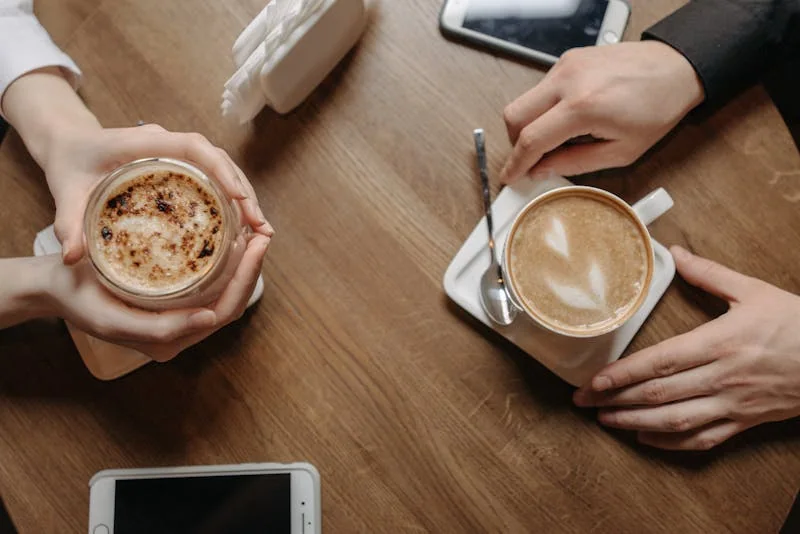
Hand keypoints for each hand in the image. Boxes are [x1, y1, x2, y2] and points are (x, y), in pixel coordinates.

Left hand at [44, 123, 271, 263]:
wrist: (69, 146)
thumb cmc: (69, 166)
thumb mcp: (65, 193)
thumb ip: (69, 224)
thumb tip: (72, 260)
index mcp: (145, 142)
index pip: (195, 147)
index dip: (221, 170)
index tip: (239, 198)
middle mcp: (168, 143)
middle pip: (218, 158)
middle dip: (243, 190)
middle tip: (260, 225)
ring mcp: (178, 153)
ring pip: (222, 167)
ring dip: (244, 195)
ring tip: (260, 229)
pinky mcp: (182, 166)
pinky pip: (214, 176)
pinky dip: (232, 198)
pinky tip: (242, 225)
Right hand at [45, 234, 270, 361]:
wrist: (53, 287)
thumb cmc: (77, 296)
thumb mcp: (111, 317)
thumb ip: (158, 328)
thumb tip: (209, 319)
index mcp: (169, 341)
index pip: (225, 311)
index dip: (246, 278)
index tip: (257, 244)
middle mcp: (180, 334)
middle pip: (232, 303)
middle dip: (252, 267)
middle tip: (262, 231)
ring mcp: (178, 319)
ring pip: (225, 294)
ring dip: (244, 265)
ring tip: (254, 232)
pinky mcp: (174, 303)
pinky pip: (210, 286)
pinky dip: (227, 264)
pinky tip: (233, 238)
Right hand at [500, 41, 704, 182]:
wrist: (676, 68)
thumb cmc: (657, 108)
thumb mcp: (621, 151)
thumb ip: (575, 163)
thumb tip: (542, 170)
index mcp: (583, 107)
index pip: (531, 139)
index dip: (516, 163)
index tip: (510, 176)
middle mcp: (569, 80)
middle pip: (514, 116)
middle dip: (516, 142)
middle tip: (532, 158)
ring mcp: (566, 66)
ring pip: (524, 100)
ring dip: (530, 124)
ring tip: (556, 137)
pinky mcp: (568, 59)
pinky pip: (541, 89)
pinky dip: (544, 108)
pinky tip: (567, 117)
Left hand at [573, 246, 799, 450]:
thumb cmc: (797, 325)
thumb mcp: (754, 291)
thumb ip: (710, 274)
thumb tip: (676, 252)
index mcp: (719, 343)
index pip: (660, 362)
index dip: (623, 374)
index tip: (594, 380)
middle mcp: (721, 378)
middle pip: (658, 394)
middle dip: (615, 399)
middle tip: (583, 401)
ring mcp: (733, 405)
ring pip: (675, 421)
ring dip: (635, 423)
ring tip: (605, 420)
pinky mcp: (745, 423)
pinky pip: (703, 440)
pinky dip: (671, 442)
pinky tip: (645, 438)